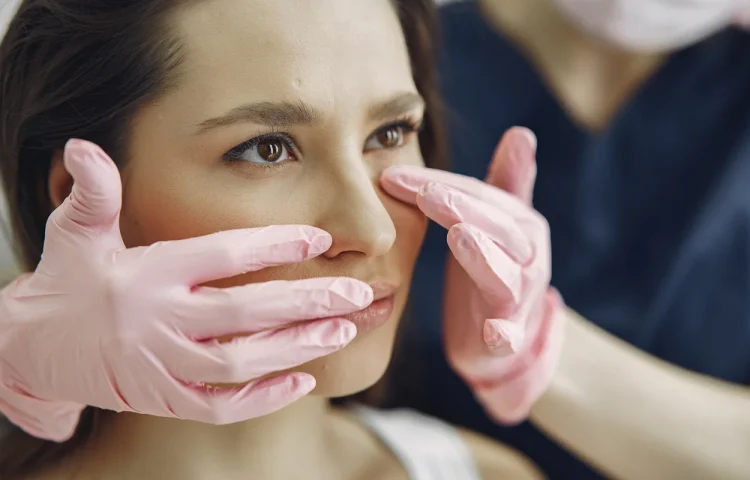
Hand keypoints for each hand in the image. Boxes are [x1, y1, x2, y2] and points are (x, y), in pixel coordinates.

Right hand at [0, 139, 371, 440]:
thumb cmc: (68, 282)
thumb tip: (84, 146)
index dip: (272, 244)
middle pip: (242, 313)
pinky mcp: (163, 399)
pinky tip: (303, 382)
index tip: (320, 236)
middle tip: (358, 292)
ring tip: (343, 331)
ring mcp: (161, 365)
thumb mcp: (74, 234)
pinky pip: (218, 406)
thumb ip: (94, 194)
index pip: (219, 255)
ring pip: (238, 363)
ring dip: (294, 348)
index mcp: (148, 273)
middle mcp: (158, 320)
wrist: (32, 349)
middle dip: (305, 302)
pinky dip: (261, 399)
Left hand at [381, 127, 563, 423]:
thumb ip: (507, 182)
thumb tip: (522, 132)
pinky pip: (510, 335)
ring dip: (485, 258)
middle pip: (499, 228)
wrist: (500, 339)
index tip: (393, 175)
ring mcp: (520, 299)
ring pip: (506, 275)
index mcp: (519, 226)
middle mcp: (526, 258)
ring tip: (461, 238)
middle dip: (463, 209)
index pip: (479, 197)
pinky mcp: (509, 336)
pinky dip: (505, 334)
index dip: (440, 184)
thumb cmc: (491, 272)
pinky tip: (494, 333)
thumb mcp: (497, 225)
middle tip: (429, 195)